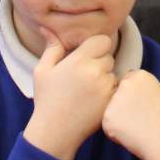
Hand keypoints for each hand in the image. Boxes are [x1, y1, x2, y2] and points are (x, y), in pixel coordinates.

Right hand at [25, 29, 117, 159]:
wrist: (55, 131)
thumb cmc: (47, 99)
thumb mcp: (43, 70)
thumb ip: (52, 47)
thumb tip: (48, 27)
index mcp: (78, 60)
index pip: (102, 40)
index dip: (95, 46)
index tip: (86, 55)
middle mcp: (95, 72)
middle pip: (108, 56)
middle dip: (99, 62)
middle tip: (84, 75)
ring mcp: (105, 88)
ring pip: (113, 72)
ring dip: (105, 77)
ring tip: (87, 89)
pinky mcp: (111, 101)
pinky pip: (116, 88)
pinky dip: (109, 91)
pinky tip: (94, 100)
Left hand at [101, 69, 159, 159]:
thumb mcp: (156, 94)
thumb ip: (138, 89)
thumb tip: (118, 91)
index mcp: (141, 75)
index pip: (126, 83)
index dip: (133, 98)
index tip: (144, 107)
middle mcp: (126, 84)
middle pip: (115, 96)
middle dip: (123, 108)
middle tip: (141, 118)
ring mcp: (115, 100)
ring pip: (110, 111)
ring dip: (119, 120)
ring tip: (138, 126)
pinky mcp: (108, 117)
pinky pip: (107, 125)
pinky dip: (115, 133)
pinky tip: (131, 134)